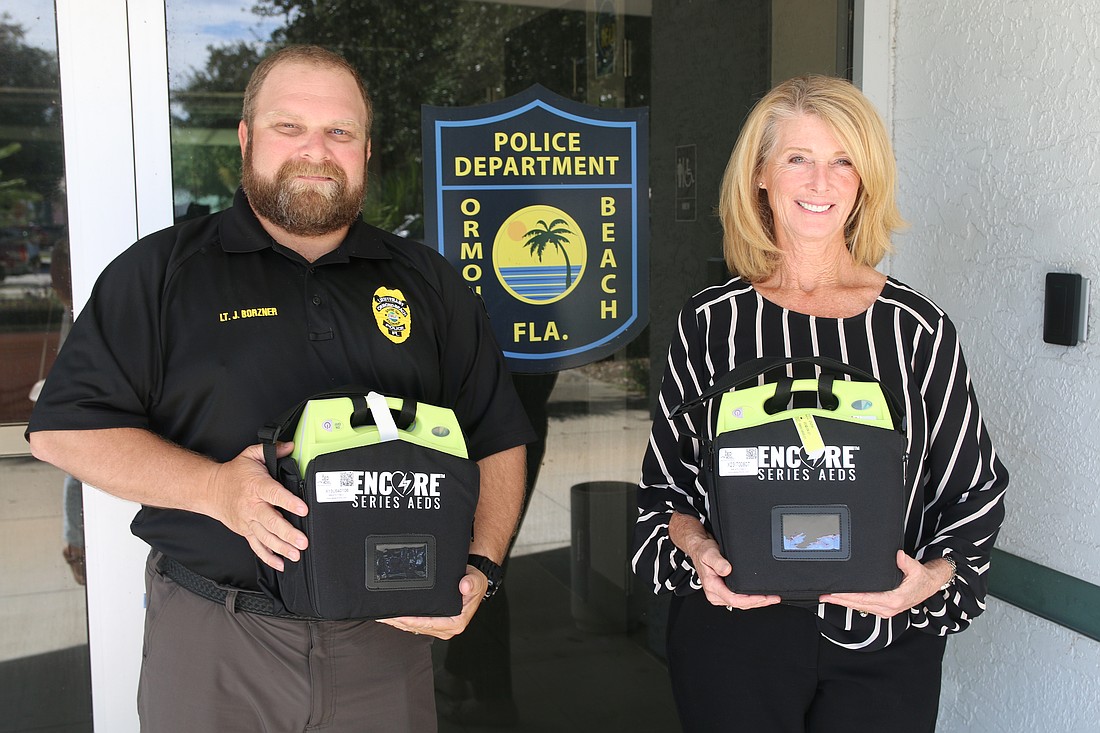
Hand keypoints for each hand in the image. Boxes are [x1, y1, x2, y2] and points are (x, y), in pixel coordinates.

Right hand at [205, 442, 308, 570]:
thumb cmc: (234, 473)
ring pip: (265, 537)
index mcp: (257, 486)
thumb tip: (291, 446)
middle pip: (271, 522)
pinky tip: (281, 564)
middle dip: (288, 533)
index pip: (275, 495)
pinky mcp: (245, 531)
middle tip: (302, 541)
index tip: (303, 510)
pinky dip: (268, 557)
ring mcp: (248, 521)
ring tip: (296, 554)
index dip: (290, 502)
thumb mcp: (251, 455)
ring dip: (281, 548)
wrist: (210, 490)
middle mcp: (252, 506)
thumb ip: (272, 449)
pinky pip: (257, 547)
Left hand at [377, 566, 487, 638]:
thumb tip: (465, 586)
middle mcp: (446, 628)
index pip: (429, 624)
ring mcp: (438, 626)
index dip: (412, 621)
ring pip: (414, 627)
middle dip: (400, 622)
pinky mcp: (432, 622)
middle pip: (418, 627)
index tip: (399, 616)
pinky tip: (391, 615)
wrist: (471, 581)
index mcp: (456, 622)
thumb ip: (472, 583)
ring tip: (383, 615)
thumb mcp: (477, 581)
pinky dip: (402, 619)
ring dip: (398, 622)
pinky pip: (415, 623)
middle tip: (385, 615)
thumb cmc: (473, 583)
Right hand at [669, 512, 779, 610]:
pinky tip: (761, 596)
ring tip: (771, 598)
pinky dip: (751, 599)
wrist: (699, 549)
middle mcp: (715, 593)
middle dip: (759, 602)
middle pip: (740, 604)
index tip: (764, 597)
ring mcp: (720, 594)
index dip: (751, 600)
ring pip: (741, 604)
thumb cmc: (703, 551)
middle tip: (774, 598)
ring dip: (757, 602)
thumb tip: (727, 570)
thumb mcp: (709, 553)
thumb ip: (718, 562)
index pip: (734, 600)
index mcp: (712, 586)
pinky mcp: (724, 591)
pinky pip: (740, 599)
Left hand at [820, 551, 952, 617]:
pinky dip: (852, 603)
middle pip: (858, 605)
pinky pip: (864, 607)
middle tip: (823, 596)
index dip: (848, 596)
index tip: (834, 593)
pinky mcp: (884, 608)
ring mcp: (886, 610)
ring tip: (828, 598)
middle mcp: (888, 608)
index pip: (865, 598)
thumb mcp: (916, 568)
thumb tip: (899, 556)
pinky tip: (842, 600)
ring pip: (860, 607)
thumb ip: (906, 562)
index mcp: (894, 600)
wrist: (930, 585)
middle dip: (839, 601)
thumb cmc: (922, 578)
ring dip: (843, 603)